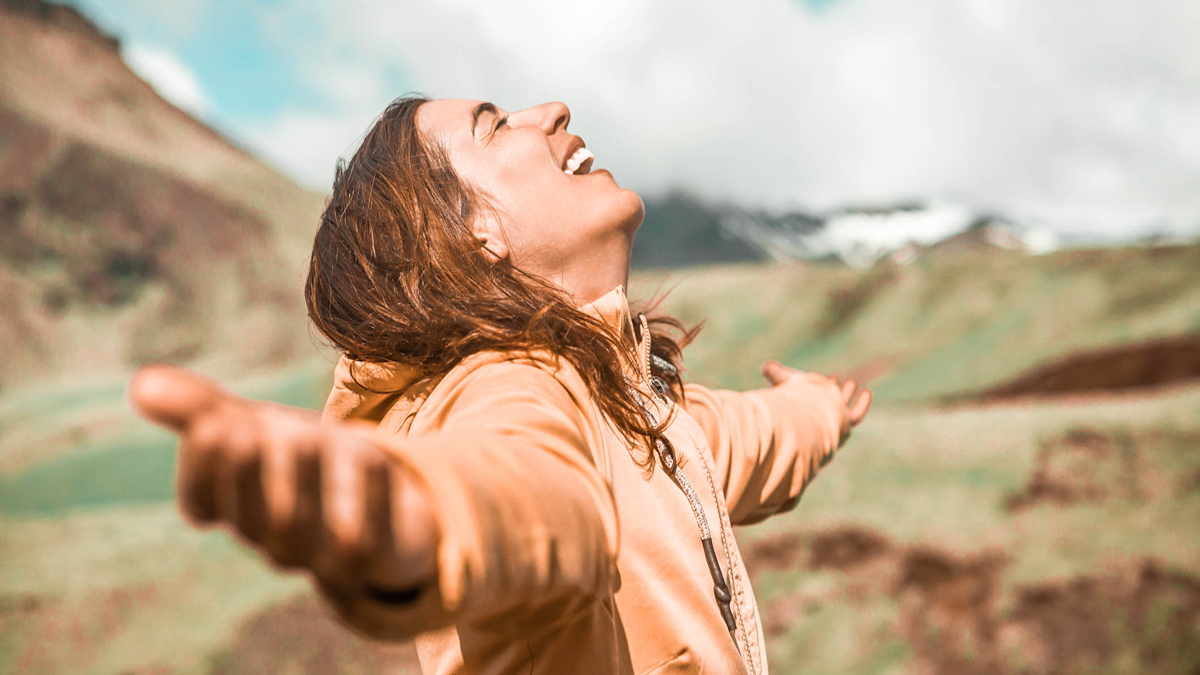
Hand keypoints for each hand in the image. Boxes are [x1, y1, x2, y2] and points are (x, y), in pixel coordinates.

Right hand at [127, 364, 436, 595]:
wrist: (386, 499)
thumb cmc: (303, 460)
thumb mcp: (255, 427)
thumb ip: (201, 408)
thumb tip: (141, 384)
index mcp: (239, 510)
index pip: (202, 503)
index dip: (201, 469)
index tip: (213, 423)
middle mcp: (276, 538)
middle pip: (251, 520)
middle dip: (245, 475)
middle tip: (245, 429)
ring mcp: (325, 553)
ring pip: (303, 533)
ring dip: (302, 482)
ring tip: (305, 435)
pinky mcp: (377, 555)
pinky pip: (368, 540)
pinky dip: (368, 496)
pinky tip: (370, 454)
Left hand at [760, 360, 871, 445]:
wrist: (805, 413)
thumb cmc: (791, 398)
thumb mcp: (782, 380)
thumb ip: (775, 372)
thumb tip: (766, 366)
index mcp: (800, 411)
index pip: (808, 400)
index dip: (813, 386)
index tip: (817, 374)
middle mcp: (815, 419)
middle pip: (824, 406)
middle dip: (829, 391)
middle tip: (833, 379)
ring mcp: (831, 422)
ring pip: (841, 410)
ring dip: (845, 396)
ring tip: (851, 383)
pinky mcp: (844, 424)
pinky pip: (856, 416)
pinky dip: (863, 405)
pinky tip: (867, 392)